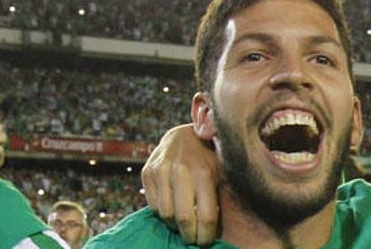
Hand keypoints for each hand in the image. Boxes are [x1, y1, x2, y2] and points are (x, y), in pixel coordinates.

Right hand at [142, 123, 219, 245]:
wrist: (185, 133)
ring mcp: (162, 170)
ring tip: (184, 225)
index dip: (206, 236)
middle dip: (189, 235)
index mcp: (204, 172)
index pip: (205, 216)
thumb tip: (221, 230)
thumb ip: (220, 196)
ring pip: (165, 214)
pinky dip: (163, 212)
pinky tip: (173, 209)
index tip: (206, 242)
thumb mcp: (222, 171)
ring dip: (174, 225)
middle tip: (193, 240)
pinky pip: (153, 204)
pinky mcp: (147, 172)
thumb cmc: (210, 157)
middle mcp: (181, 171)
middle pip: (183, 219)